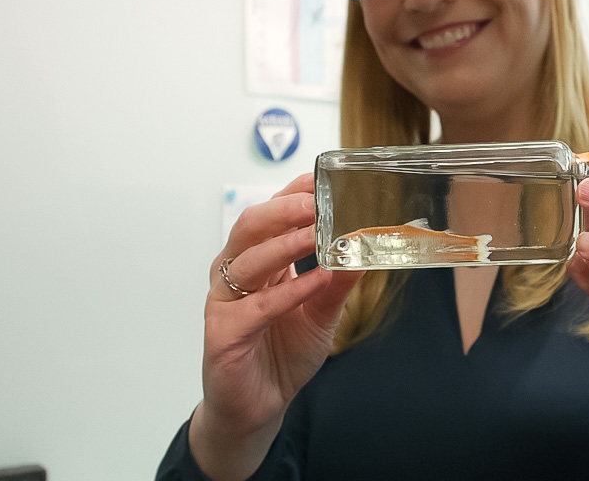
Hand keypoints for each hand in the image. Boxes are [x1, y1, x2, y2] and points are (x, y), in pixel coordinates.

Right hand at [189, 173, 363, 480]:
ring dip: (284, 244)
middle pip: (249, 227)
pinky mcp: (223, 333)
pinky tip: (314, 281)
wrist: (259, 408)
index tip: (320, 181)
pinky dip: (287, 291)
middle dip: (283, 211)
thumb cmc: (283, 353)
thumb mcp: (321, 313)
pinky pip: (255, 307)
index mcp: (258, 262)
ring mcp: (225, 302)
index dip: (291, 195)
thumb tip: (365, 250)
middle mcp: (235, 275)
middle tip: (317, 204)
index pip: (269, 215)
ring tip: (318, 235)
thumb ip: (338, 282)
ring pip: (247, 260)